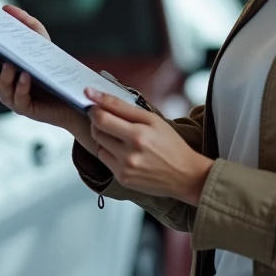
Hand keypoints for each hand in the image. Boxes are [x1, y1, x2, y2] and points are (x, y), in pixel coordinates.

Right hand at [0, 6, 90, 142]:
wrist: (71, 94)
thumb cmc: (50, 67)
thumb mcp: (39, 40)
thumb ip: (25, 23)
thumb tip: (6, 8)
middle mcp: (0, 81)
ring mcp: (11, 96)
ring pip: (0, 84)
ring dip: (3, 72)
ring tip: (10, 62)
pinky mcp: (25, 107)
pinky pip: (19, 97)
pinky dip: (21, 86)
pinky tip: (25, 76)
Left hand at [85, 88, 214, 204]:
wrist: (185, 175)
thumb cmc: (171, 144)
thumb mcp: (153, 120)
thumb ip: (124, 108)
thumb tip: (97, 96)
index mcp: (138, 135)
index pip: (103, 118)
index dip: (93, 107)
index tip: (89, 98)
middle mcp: (129, 153)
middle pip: (97, 131)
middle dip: (97, 120)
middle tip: (107, 116)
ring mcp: (125, 168)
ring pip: (98, 145)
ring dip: (103, 136)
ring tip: (120, 135)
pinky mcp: (123, 179)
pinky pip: (104, 159)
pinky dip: (109, 152)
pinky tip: (124, 151)